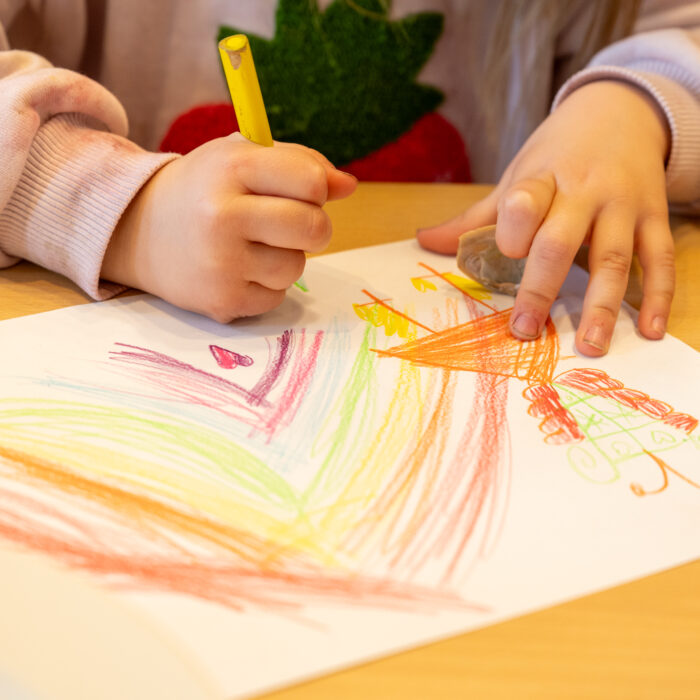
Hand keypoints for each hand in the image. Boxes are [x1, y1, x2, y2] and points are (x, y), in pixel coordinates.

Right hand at [102, 134, 356, 321]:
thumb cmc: (205, 189)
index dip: (316, 188)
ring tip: (252, 246)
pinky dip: (267, 284)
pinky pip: (277, 296)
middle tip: (290, 224)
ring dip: (287, 258)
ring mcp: (220, 263)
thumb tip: (349, 186)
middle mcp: (223, 215)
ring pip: (297, 266)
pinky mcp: (222, 300)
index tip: (302, 192)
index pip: (311, 182)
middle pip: (314, 228)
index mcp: (231, 168)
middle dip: (314, 227)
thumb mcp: (242, 158)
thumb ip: (300, 164)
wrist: (138, 231)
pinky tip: (238, 269)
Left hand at [417, 80, 672, 355]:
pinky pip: (659, 258)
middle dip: (541, 288)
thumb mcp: (517, 176)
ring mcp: (622, 205)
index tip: (507, 254)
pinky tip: (648, 328)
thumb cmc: (557, 155)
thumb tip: (424, 241)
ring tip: (591, 344)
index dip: (514, 228)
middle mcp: (583, 192)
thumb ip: (476, 216)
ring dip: (603, 305)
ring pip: (614, 258)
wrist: (620, 113)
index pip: (524, 201)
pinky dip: (657, 295)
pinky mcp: (653, 216)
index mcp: (541, 179)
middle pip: (561, 242)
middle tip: (526, 330)